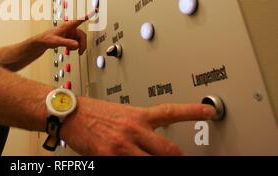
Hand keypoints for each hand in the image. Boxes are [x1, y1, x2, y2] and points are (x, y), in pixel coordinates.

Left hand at [38, 18, 87, 54]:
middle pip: (82, 35)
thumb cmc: (48, 38)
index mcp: (67, 26)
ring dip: (78, 46)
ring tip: (70, 50)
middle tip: (80, 52)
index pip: (79, 20)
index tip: (94, 11)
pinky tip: (69, 48)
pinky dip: (75, 47)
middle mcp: (71, 29)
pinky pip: (77, 43)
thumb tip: (77, 45)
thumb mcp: (56, 41)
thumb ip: (66, 43)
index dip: (87, 16)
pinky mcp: (71, 38)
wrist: (44, 42)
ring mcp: (71, 34)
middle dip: (82, 44)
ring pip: (80, 40)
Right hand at [61, 97, 215, 155]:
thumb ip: (137, 125)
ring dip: (158, 165)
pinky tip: (128, 162)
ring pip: (153, 163)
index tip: (209, 111)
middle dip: (178, 159)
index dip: (193, 111)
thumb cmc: (92, 112)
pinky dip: (130, 168)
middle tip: (182, 160)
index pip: (170, 111)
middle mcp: (133, 129)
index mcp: (137, 115)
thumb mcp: (120, 113)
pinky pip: (127, 168)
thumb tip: (150, 140)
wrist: (69, 113)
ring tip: (155, 162)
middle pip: (169, 150)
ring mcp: (122, 145)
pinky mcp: (109, 157)